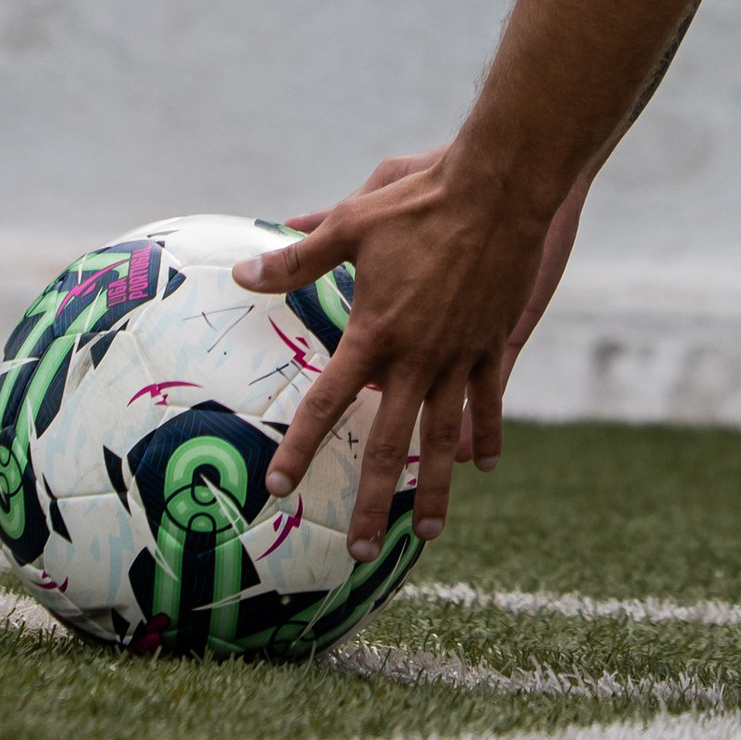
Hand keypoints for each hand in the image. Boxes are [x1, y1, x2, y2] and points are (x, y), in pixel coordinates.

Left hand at [233, 152, 576, 552]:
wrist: (498, 189)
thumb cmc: (419, 202)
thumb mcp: (350, 224)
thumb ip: (296, 260)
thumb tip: (242, 273)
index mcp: (374, 332)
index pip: (328, 403)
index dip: (301, 447)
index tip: (280, 487)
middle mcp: (416, 356)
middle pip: (388, 443)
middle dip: (369, 502)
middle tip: (356, 550)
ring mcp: (460, 354)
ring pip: (442, 437)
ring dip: (432, 489)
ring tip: (426, 533)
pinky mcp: (493, 343)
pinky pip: (488, 402)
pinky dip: (484, 436)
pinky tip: (482, 467)